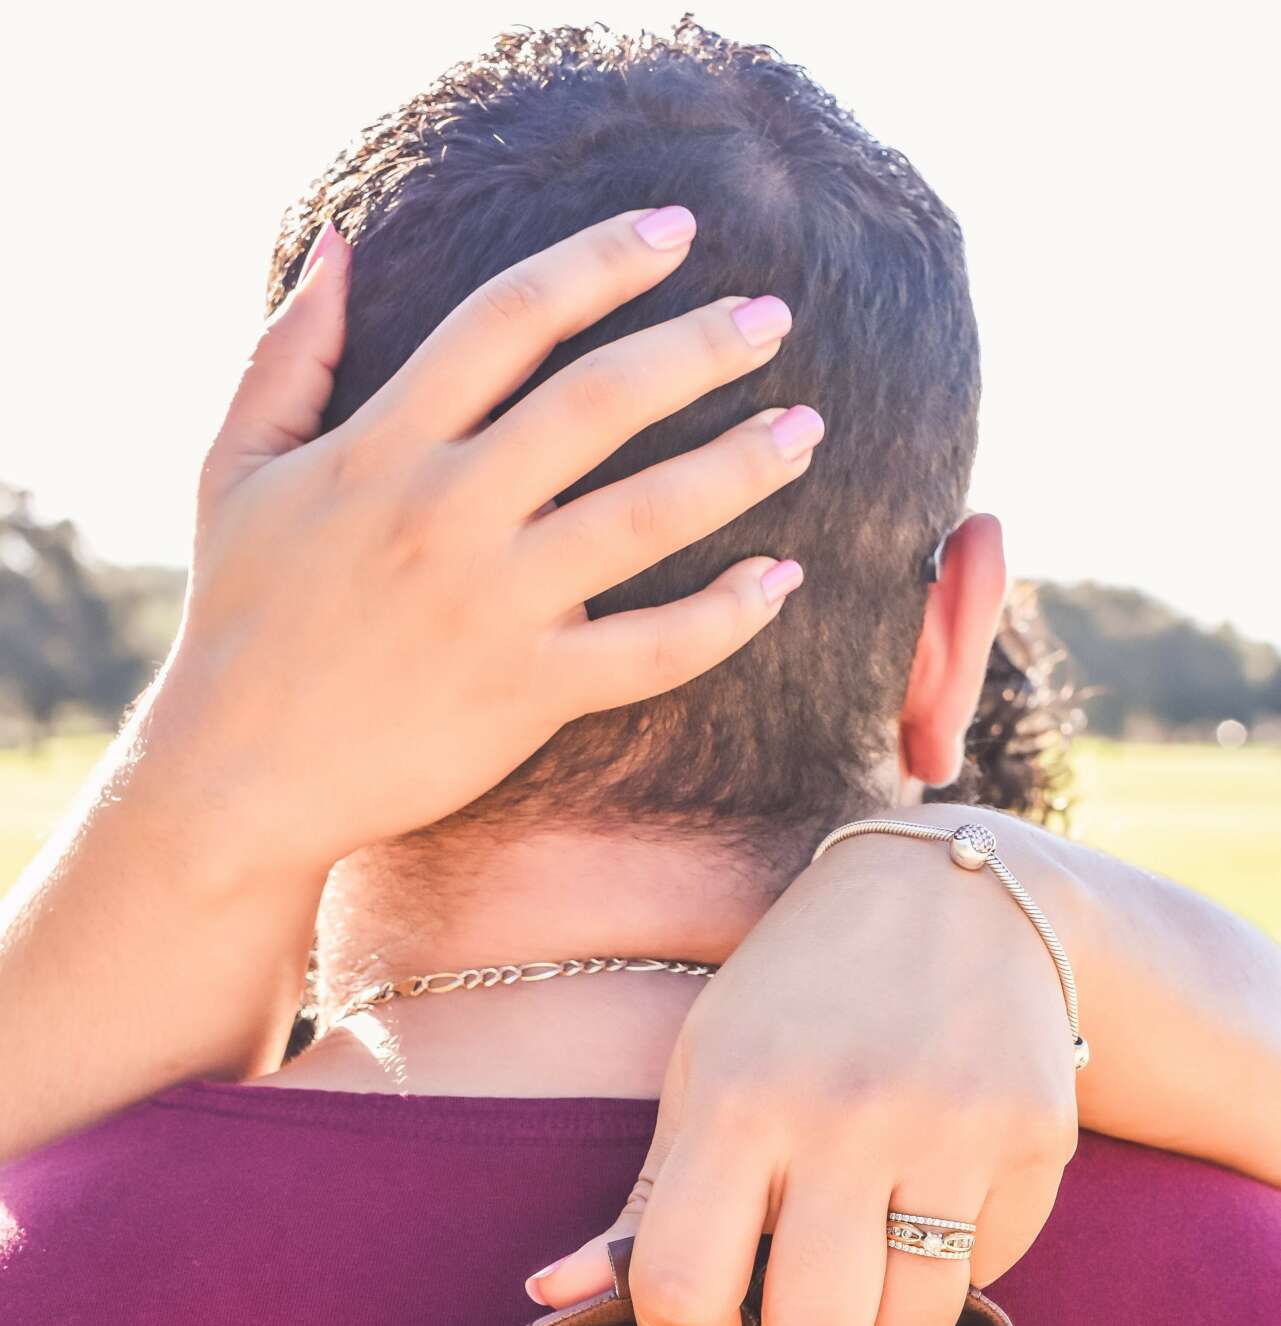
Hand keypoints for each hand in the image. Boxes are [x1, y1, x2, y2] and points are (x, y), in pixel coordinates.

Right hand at [156, 207, 818, 870]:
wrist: (238, 773)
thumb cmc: (239, 616)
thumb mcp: (233, 467)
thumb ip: (286, 351)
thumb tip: (335, 243)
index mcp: (381, 445)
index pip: (511, 319)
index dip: (602, 261)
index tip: (676, 232)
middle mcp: (448, 512)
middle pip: (602, 400)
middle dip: (701, 347)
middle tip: (774, 319)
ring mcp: (493, 605)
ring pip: (646, 516)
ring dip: (739, 465)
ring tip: (804, 428)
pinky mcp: (526, 692)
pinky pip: (651, 651)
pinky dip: (726, 616)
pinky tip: (782, 579)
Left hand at [528, 811, 1079, 1325]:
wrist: (956, 894)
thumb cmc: (800, 1000)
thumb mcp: (705, 1071)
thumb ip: (642, 1200)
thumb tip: (551, 1298)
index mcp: (738, 1098)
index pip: (680, 1287)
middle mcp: (845, 1114)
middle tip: (805, 1296)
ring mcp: (951, 1126)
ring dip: (886, 1317)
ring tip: (874, 1245)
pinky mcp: (1038, 1136)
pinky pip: (990, 1271)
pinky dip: (959, 1255)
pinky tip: (943, 1180)